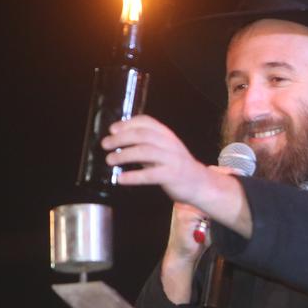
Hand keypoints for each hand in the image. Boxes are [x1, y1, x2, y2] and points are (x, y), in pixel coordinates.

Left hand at [105, 115, 252, 241]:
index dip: (127, 123)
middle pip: (142, 134)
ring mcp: (172, 159)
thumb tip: (118, 142)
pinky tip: (121, 179)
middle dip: (120, 138)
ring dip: (124, 155)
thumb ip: (145, 145)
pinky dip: (133, 176)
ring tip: (110, 160)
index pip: (146, 122)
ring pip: (144, 151)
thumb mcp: (163, 151)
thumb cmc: (177, 168)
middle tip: (105, 145)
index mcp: (167, 135)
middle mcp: (170, 144)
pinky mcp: (173, 175)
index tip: (113, 129)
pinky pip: (150, 174)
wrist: (201, 184)